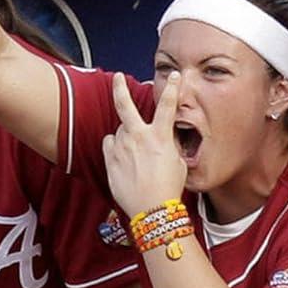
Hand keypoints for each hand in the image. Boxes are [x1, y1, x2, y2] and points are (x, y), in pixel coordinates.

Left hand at [102, 71, 187, 216]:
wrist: (152, 210)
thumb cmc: (169, 188)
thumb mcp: (178, 163)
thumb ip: (170, 144)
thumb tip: (166, 135)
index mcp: (160, 137)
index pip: (167, 106)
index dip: (172, 88)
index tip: (174, 76)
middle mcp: (139, 137)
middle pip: (124, 105)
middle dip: (119, 88)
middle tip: (116, 77)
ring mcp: (122, 148)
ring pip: (119, 131)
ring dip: (126, 136)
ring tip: (135, 154)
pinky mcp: (110, 159)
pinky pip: (109, 144)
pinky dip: (115, 147)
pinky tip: (124, 160)